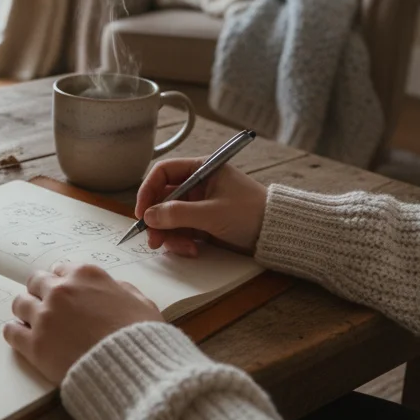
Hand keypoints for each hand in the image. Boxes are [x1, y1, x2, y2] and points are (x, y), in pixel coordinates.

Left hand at [3, 262, 162, 383]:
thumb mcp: (141, 302)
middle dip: (40, 293)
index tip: (65, 292)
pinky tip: (23, 338)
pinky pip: (11, 331)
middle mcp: (61, 290)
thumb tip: (112, 289)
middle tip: (47, 307)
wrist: (131, 369)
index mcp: (86, 275)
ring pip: (19, 304)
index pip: (60, 268)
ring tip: (34, 324)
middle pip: (36, 282)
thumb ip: (120, 290)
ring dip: (26, 312)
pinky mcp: (34, 344)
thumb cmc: (141, 337)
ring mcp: (45, 317)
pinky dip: (15, 333)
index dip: (63, 282)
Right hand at [135, 157, 268, 255]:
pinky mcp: (204, 224)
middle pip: (163, 198)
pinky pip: (182, 230)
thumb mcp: (212, 213)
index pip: (163, 172)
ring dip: (169, 234)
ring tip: (181, 249)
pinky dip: (182, 241)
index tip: (142, 213)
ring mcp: (200, 205)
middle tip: (153, 239)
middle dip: (157, 219)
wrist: (278, 234)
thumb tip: (149, 216)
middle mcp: (198, 184)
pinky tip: (193, 250)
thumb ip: (178, 214)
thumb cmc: (250, 214)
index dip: (148, 191)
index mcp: (202, 169)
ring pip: (170, 218)